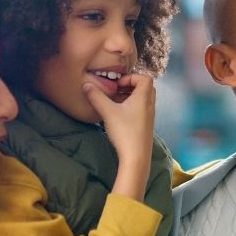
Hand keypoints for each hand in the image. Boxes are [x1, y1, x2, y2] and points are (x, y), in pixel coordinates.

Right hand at [83, 73, 155, 200]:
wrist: (136, 157)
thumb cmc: (124, 132)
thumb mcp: (107, 112)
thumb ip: (96, 97)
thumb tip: (86, 84)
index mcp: (144, 98)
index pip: (145, 78)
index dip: (131, 77)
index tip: (117, 85)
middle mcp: (149, 106)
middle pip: (145, 88)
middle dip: (130, 86)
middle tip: (116, 91)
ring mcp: (149, 117)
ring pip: (142, 100)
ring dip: (129, 98)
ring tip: (114, 103)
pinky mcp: (146, 127)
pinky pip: (140, 110)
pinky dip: (130, 108)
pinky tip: (117, 116)